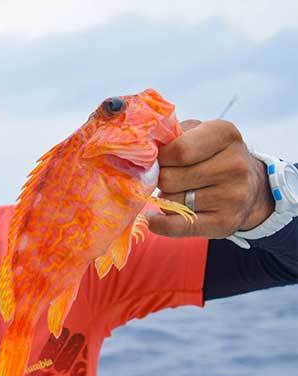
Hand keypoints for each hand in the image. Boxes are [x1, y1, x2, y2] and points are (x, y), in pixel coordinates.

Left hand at [148, 119, 274, 237]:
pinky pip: (176, 226)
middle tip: (165, 177)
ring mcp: (232, 196)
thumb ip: (171, 136)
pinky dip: (159, 224)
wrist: (250, 187)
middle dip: (159, 179)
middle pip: (170, 178)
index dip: (159, 158)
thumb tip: (141, 153)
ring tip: (177, 192)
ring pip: (170, 202)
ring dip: (164, 198)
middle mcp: (234, 165)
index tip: (157, 160)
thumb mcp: (198, 133)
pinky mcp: (225, 223)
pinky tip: (154, 218)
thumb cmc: (212, 155)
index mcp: (225, 135)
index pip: (178, 151)